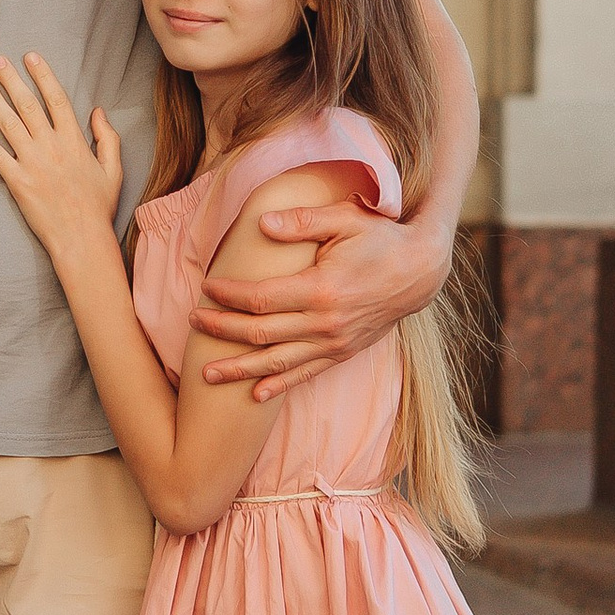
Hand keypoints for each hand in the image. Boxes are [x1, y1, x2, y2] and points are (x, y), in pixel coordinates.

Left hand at [0, 53, 123, 259]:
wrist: (81, 238)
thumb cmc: (97, 206)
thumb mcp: (113, 168)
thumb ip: (107, 137)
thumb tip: (97, 110)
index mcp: (74, 140)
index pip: (56, 98)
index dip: (42, 74)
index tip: (29, 56)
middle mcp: (51, 147)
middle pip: (28, 104)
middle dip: (10, 80)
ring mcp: (33, 164)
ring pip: (9, 125)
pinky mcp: (18, 183)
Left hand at [193, 197, 448, 399]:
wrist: (421, 270)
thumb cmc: (381, 238)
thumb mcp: (345, 219)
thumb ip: (302, 221)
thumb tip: (261, 223)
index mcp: (321, 289)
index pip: (261, 298)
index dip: (229, 295)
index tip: (207, 288)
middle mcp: (326, 322)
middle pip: (261, 333)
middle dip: (222, 329)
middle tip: (193, 322)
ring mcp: (335, 342)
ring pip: (278, 362)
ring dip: (240, 369)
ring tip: (207, 375)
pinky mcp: (343, 352)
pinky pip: (305, 374)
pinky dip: (279, 385)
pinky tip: (255, 394)